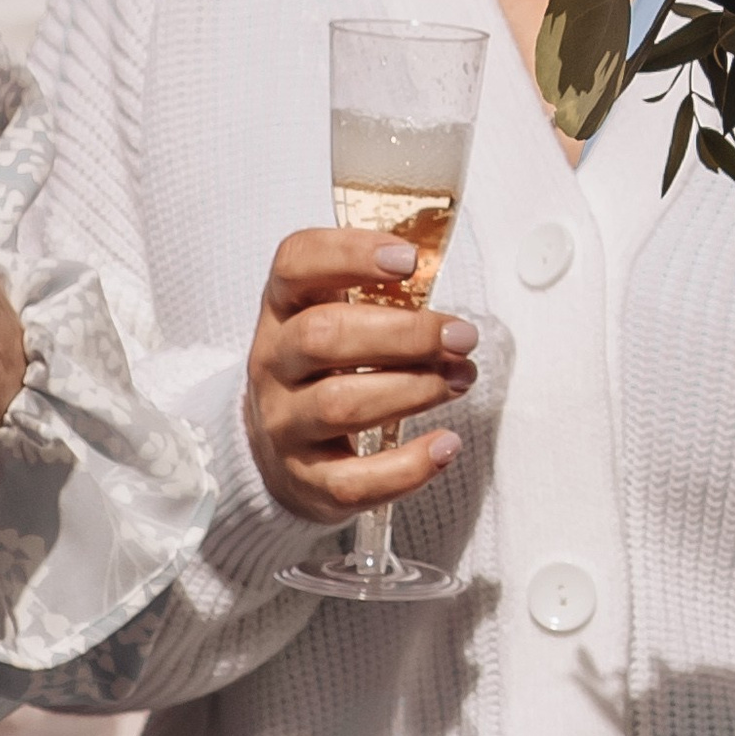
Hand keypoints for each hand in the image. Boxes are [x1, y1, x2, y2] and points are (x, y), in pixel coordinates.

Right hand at [243, 230, 485, 522]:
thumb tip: (439, 272)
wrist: (273, 451)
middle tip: (461, 335)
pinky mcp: (306, 480)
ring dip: (415, 389)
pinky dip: (407, 466)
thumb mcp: (333, 317)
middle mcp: (273, 363)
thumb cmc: (324, 370)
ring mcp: (284, 424)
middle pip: (323, 336)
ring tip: (461, 379)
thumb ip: (379, 294)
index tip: (410, 260)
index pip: (296, 265)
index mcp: (282, 309)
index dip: (350, 254)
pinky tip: (446, 445)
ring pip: (340, 405)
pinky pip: (352, 481)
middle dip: (404, 334)